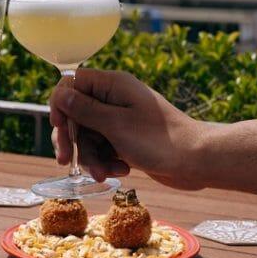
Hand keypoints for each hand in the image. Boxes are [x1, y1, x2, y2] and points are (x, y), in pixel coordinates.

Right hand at [50, 69, 204, 189]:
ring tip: (104, 174)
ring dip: (92, 157)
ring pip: (88, 136)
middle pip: (76, 114)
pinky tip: (121, 171)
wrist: (197, 161)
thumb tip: (59, 94)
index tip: (59, 127)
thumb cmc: (159, 140)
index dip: (60, 104)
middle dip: (72, 140)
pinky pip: (104, 148)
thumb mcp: (115, 125)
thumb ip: (84, 110)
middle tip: (65, 161)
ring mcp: (121, 119)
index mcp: (112, 85)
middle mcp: (114, 98)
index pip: (72, 83)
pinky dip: (107, 161)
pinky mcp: (127, 138)